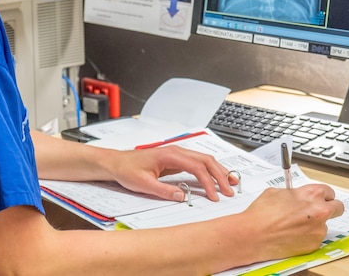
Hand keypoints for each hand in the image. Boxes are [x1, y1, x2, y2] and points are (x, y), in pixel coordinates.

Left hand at [105, 145, 236, 201]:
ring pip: (204, 160)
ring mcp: (177, 155)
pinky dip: (209, 171)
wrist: (117, 162)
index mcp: (170, 155)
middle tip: (230, 190)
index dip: (208, 182)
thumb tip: (182, 196)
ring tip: (231, 182)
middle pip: (206, 160)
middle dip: (220, 175)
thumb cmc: (127, 170)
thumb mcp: (143, 184)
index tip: (214, 196)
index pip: (197, 167)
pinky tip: (215, 179)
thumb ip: (163, 190)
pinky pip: (197, 164)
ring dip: (218, 171)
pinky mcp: (176, 160)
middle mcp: (176, 152)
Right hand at [240, 184, 344, 259]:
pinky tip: (293, 234)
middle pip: (338, 207)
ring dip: (314, 224)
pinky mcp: (314, 244)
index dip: (323, 195)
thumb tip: (297, 196)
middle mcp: (319, 211)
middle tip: (317, 211)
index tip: (320, 198)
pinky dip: (307, 236)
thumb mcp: (277, 192)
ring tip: (295, 225)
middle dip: (330, 208)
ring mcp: (318, 229)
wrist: (254, 234)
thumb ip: (294, 193)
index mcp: (312, 194)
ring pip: (324, 224)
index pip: (330, 192)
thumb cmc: (262, 213)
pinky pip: (315, 238)